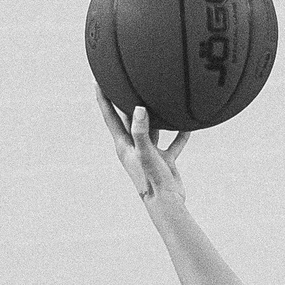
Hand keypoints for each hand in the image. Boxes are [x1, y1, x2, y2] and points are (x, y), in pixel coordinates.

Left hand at [96, 92, 191, 211]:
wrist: (167, 205)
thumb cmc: (152, 181)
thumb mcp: (146, 154)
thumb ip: (141, 132)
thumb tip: (139, 108)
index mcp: (124, 145)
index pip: (110, 116)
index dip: (103, 97)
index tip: (98, 79)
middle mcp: (134, 147)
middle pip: (127, 118)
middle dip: (125, 100)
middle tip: (123, 80)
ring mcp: (149, 153)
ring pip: (150, 129)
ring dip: (153, 115)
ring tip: (157, 96)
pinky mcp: (163, 160)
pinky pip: (171, 143)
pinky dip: (178, 134)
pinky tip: (186, 125)